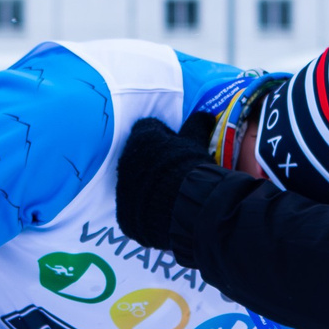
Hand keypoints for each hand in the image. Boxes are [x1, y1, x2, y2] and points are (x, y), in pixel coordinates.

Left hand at [116, 117, 214, 253]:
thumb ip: (197, 125)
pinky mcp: (124, 213)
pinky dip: (145, 208)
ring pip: (133, 182)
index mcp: (142, 137)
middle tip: (173, 172)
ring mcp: (122, 188)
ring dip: (147, 185)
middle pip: (137, 156)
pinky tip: (162, 212)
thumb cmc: (191, 169)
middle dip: (152, 162)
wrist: (186, 208)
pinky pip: (133, 207)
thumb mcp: (197, 143)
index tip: (175, 145)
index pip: (147, 127)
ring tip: (169, 194)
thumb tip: (205, 114)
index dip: (162, 135)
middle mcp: (126, 160)